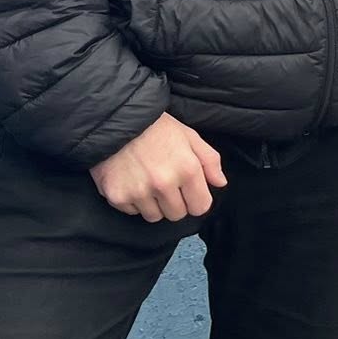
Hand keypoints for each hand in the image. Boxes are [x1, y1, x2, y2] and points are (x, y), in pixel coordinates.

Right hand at [90, 113, 226, 221]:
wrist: (117, 121)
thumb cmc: (157, 128)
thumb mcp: (190, 136)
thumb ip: (210, 161)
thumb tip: (220, 183)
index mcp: (187, 169)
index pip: (200, 207)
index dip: (196, 200)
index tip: (189, 192)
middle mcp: (164, 184)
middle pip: (177, 215)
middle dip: (175, 203)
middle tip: (166, 184)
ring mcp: (139, 192)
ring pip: (154, 217)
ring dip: (154, 204)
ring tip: (148, 182)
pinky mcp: (117, 196)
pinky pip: (132, 212)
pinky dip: (133, 201)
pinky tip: (132, 182)